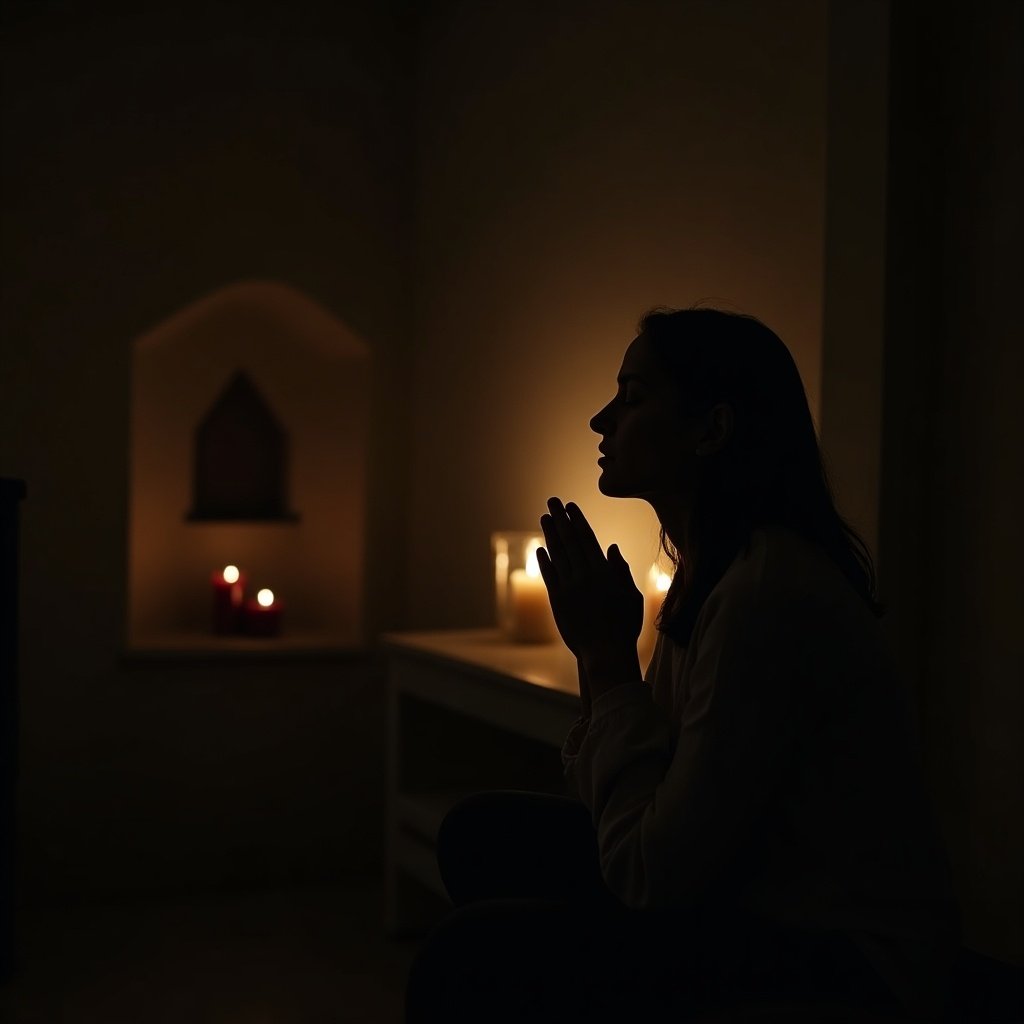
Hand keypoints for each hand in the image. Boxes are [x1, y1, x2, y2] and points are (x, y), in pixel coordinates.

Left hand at [537, 498, 642, 690]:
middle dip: (560, 519)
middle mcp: (585, 575)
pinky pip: (549, 575)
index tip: (570, 506)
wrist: (606, 652)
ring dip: (550, 534)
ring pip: (557, 554)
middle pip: (570, 540)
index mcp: (604, 571)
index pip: (587, 538)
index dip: (577, 520)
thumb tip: (611, 547)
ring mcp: (569, 587)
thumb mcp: (631, 596)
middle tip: (552, 502)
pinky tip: (541, 549)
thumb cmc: (624, 626)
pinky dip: (544, 561)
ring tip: (544, 518)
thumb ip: (621, 570)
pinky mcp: (558, 600)